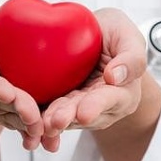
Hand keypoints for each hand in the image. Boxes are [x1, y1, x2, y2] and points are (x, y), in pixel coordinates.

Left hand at [41, 8, 147, 151]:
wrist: (94, 35)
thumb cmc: (114, 34)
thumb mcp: (128, 36)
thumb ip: (132, 56)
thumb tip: (116, 77)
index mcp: (122, 93)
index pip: (110, 100)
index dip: (96, 106)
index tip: (84, 112)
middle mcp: (102, 107)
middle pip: (83, 113)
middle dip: (68, 117)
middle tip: (56, 121)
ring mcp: (79, 108)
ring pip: (65, 118)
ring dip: (51, 123)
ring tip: (40, 124)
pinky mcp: (59, 106)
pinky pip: (49, 115)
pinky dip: (39, 121)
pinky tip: (29, 126)